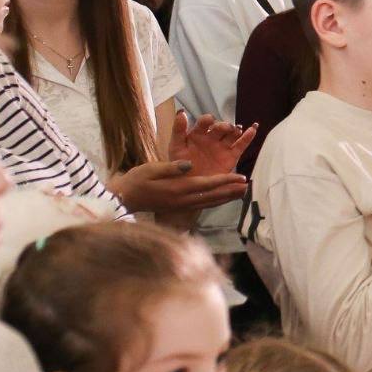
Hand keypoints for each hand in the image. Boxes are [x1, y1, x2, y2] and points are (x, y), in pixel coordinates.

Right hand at [107, 159, 247, 214]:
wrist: (123, 199)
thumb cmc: (136, 181)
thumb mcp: (151, 169)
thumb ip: (171, 167)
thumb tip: (189, 164)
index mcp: (179, 188)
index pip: (208, 184)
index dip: (226, 181)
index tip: (241, 177)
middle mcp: (183, 199)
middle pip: (213, 196)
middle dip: (232, 191)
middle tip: (248, 187)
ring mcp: (181, 205)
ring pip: (209, 202)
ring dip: (226, 198)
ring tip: (240, 193)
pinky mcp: (179, 207)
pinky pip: (202, 205)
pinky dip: (215, 202)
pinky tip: (221, 199)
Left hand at [169, 110, 257, 177]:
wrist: (190, 187)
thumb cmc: (180, 166)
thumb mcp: (175, 148)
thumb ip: (178, 130)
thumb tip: (181, 112)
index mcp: (197, 134)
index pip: (204, 122)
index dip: (208, 120)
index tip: (210, 121)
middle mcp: (211, 138)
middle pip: (221, 127)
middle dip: (224, 126)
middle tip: (227, 128)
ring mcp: (222, 146)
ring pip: (231, 134)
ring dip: (235, 130)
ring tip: (237, 130)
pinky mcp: (231, 156)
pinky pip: (241, 145)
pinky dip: (248, 137)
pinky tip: (253, 129)